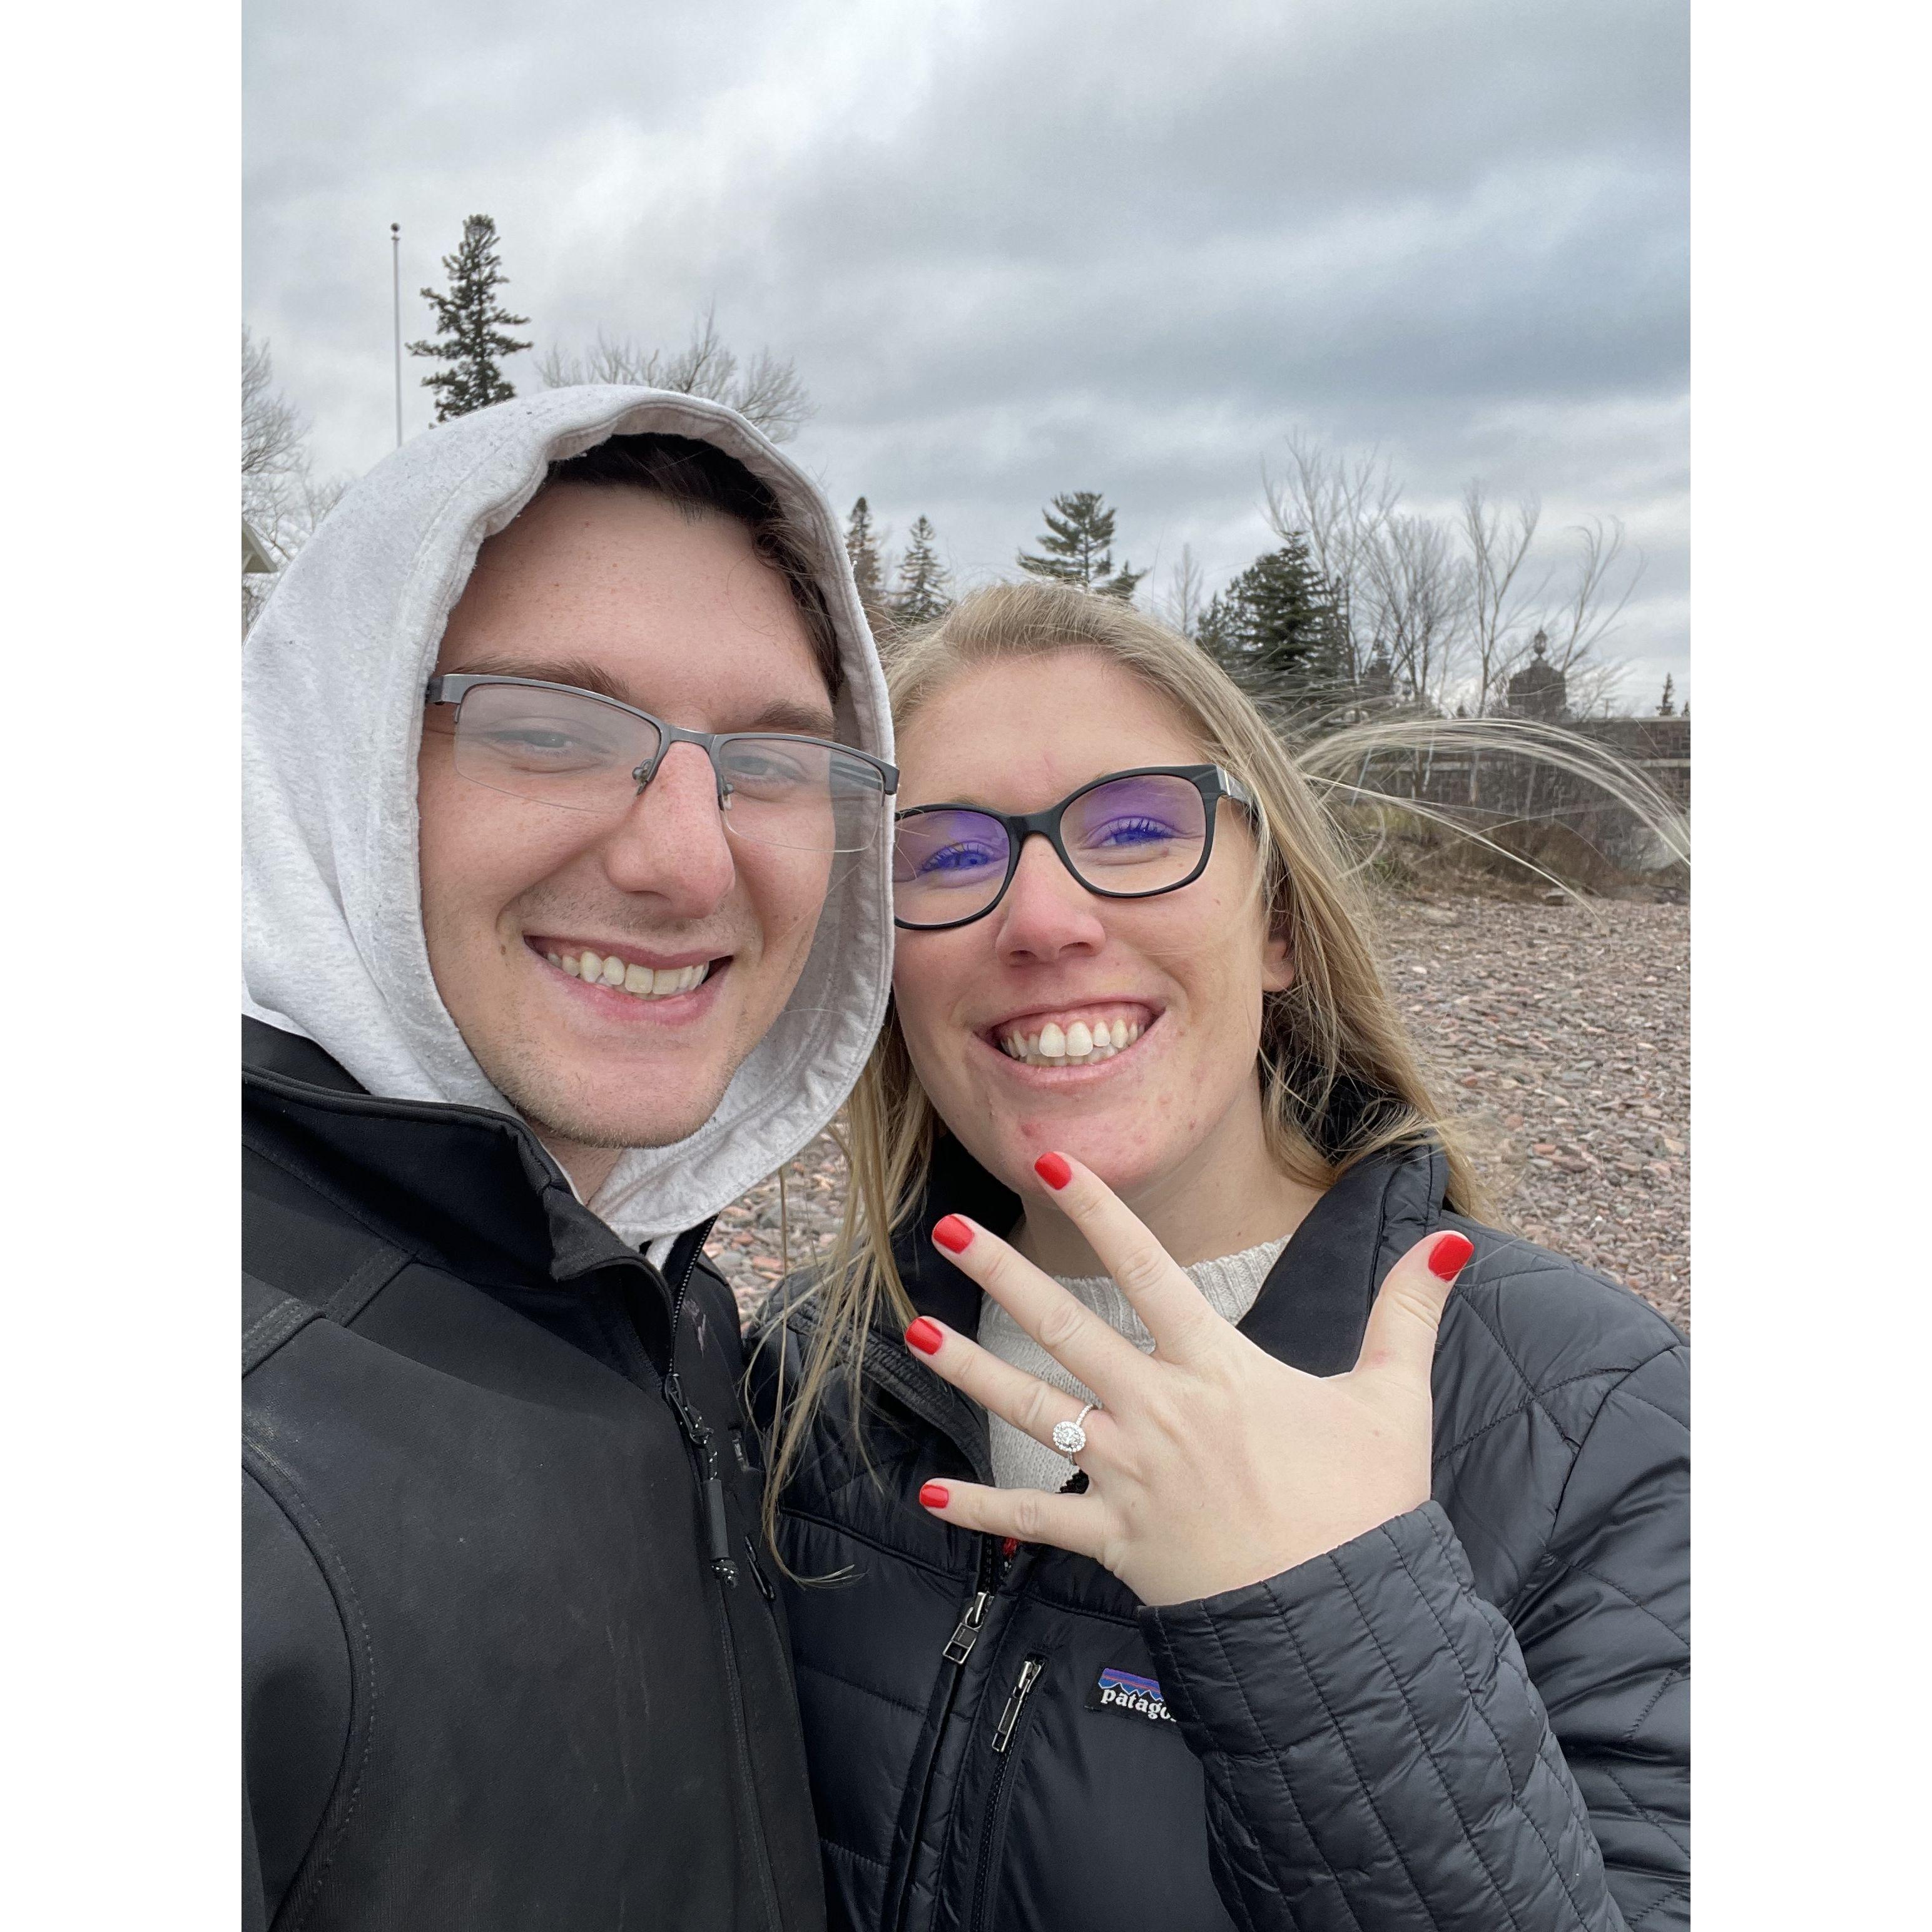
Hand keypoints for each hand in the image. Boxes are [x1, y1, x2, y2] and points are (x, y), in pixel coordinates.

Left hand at [903, 1152, 1472, 1607]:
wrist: (1348, 1624)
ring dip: (969, 1371)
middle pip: (1066, 1328)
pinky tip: (928, 1496)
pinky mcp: (1117, 1541)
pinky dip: (984, 1513)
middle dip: (1003, 1274)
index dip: (1099, 1212)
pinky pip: (1037, 1524)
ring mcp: (1131, 1476)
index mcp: (1218, 1370)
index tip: (1052, 1165)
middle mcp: (1161, 1412)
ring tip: (914, 1333)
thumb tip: (1448, 1243)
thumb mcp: (1392, 1401)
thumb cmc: (1365, 1511)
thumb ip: (1405, 1314)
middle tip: (949, 1227)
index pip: (1148, 1270)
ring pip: (1031, 1413)